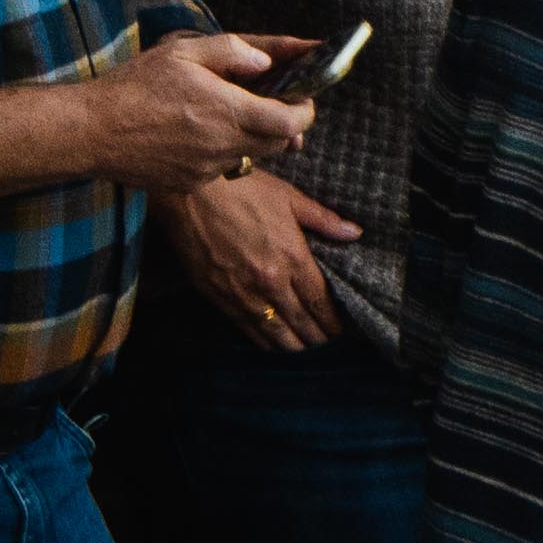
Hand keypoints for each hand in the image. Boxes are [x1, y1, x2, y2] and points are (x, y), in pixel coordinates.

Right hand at [90, 29, 315, 197]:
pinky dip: (222, 152)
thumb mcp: (183, 52)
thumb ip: (231, 51)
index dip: (305, 111)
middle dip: (283, 125)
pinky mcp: (190, 183)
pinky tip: (197, 135)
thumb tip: (266, 62)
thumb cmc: (134, 86)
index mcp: (227, 112)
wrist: (91, 131)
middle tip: (272, 103)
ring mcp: (207, 170)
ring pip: (250, 157)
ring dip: (252, 138)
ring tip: (228, 114)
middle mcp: (223, 147)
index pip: (290, 122)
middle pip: (277, 143)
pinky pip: (221, 169)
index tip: (303, 99)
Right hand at [166, 167, 356, 349]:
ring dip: (293, 347)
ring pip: (275, 332)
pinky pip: (246, 328)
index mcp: (292, 257)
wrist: (188, 192)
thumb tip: (354, 233)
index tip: (340, 330)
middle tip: (329, 347)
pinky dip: (263, 341)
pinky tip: (272, 346)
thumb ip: (323, 220)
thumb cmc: (241, 189)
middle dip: (317, 337)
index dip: (332, 320)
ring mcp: (243, 293)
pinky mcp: (218, 297)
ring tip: (306, 354)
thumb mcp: (288, 197)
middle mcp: (271, 282)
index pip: (319, 300)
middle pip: (301, 321)